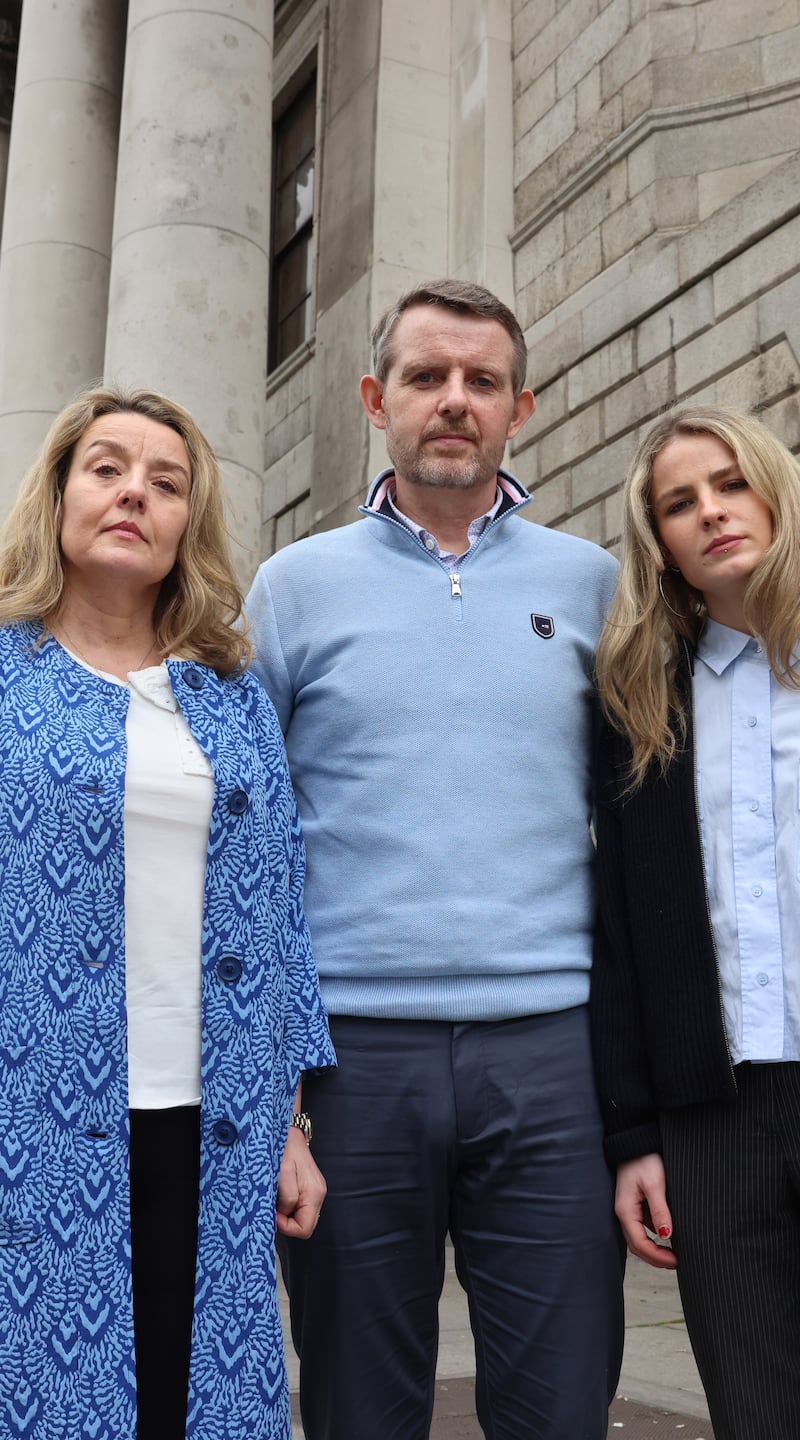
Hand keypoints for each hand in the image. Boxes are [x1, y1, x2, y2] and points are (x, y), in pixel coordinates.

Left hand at [276, 1127, 326, 1238]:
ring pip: (302, 1217)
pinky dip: (288, 1206)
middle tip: (273, 1208)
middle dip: (286, 1222)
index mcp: (314, 1193)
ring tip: (276, 1199)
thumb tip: (284, 1215)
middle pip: (305, 1225)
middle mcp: (318, 1194)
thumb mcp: (282, 1173)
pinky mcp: (309, 1188)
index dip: (287, 1227)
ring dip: (286, 1214)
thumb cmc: (284, 1149)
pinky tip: (280, 1195)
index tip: (274, 1215)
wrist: (288, 1130)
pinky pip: (300, 1207)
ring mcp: (315, 1191)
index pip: (305, 1229)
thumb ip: (287, 1198)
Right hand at [615, 1153, 677, 1269]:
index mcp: (625, 1210)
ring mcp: (629, 1207)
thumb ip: (660, 1210)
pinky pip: (642, 1225)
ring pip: (639, 1236)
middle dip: (655, 1257)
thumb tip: (666, 1236)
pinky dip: (654, 1235)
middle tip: (675, 1263)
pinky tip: (668, 1234)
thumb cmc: (644, 1158)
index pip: (639, 1244)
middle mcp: (624, 1211)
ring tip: (674, 1253)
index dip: (656, 1257)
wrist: (636, 1140)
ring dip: (654, 1248)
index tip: (675, 1261)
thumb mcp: (655, 1184)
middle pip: (636, 1244)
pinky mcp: (635, 1202)